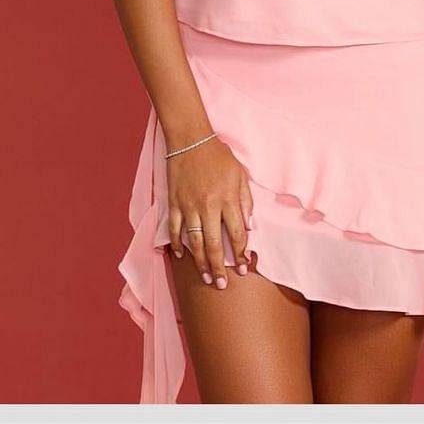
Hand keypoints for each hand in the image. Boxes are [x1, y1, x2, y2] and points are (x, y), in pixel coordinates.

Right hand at [163, 136, 253, 288]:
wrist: (189, 139)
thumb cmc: (218, 156)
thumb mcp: (239, 175)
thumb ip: (245, 202)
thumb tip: (249, 227)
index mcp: (227, 199)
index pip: (236, 234)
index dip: (240, 254)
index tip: (243, 269)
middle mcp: (208, 206)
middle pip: (213, 244)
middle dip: (219, 267)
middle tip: (221, 285)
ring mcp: (188, 205)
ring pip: (194, 241)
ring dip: (200, 262)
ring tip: (204, 277)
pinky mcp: (174, 202)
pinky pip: (175, 228)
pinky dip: (176, 243)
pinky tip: (181, 256)